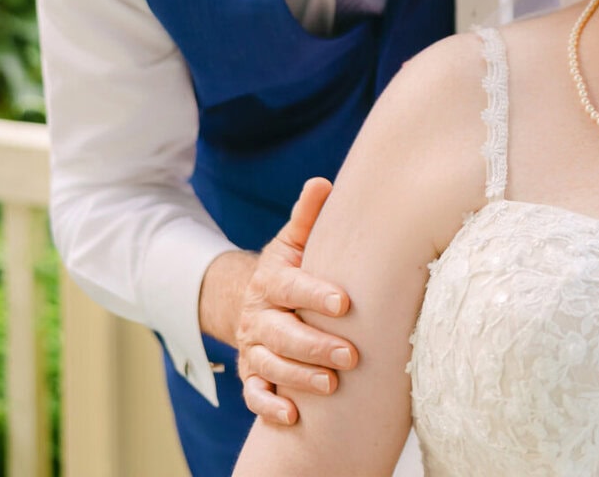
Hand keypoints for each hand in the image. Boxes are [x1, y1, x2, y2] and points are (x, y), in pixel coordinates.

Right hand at [234, 177, 359, 425]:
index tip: (344, 303)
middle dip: (314, 346)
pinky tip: (292, 416)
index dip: (315, 294)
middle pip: (282, 333)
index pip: (291, 287)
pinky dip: (268, 405)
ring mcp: (254, 346)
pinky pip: (254, 393)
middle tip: (350, 355)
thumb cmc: (287, 269)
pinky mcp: (251, 373)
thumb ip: (307, 217)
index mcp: (272, 280)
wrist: (248, 298)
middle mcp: (260, 316)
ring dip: (298, 378)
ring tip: (330, 386)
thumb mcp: (293, 242)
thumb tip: (323, 183)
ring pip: (271, 365)